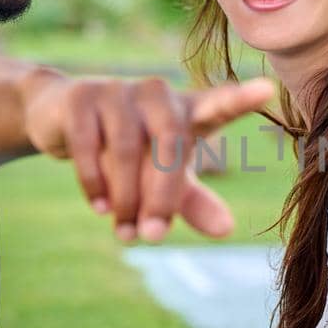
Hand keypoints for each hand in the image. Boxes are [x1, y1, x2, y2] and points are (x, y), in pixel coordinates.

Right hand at [21, 72, 274, 241]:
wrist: (60, 117)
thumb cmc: (129, 148)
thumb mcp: (164, 178)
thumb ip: (193, 201)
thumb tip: (226, 230)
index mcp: (186, 111)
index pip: (218, 104)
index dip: (240, 99)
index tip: (267, 90)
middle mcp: (157, 94)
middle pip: (171, 144)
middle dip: (163, 196)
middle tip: (154, 236)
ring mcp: (118, 91)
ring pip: (128, 150)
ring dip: (127, 199)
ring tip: (125, 232)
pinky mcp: (81, 98)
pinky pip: (90, 146)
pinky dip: (96, 183)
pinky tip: (101, 208)